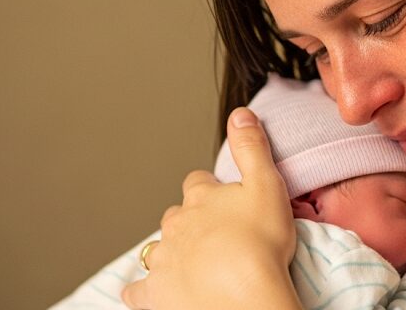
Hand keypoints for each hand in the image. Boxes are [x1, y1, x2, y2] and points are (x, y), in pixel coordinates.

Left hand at [121, 108, 298, 308]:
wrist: (244, 296)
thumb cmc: (262, 243)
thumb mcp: (267, 184)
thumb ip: (252, 148)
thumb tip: (239, 112)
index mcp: (200, 198)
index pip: (197, 183)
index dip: (210, 190)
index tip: (224, 200)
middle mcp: (176, 224)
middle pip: (176, 215)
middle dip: (190, 221)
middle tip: (214, 234)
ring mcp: (162, 260)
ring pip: (157, 249)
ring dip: (170, 252)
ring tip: (190, 262)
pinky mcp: (154, 293)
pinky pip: (138, 290)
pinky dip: (143, 290)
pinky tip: (151, 291)